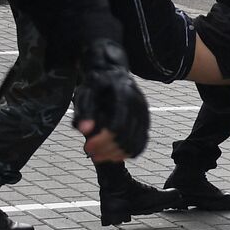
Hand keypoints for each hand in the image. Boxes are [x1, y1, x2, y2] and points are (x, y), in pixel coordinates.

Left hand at [73, 40, 148, 157]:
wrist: (114, 73)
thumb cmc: (98, 83)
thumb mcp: (86, 92)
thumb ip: (85, 111)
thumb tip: (83, 131)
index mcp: (124, 96)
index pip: (118, 126)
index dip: (102, 141)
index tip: (87, 147)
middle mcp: (139, 106)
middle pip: (127, 138)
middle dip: (107, 150)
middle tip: (90, 153)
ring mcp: (145, 114)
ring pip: (136, 144)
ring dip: (116, 155)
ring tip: (99, 156)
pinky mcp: (146, 122)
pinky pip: (142, 143)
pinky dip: (129, 153)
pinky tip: (114, 156)